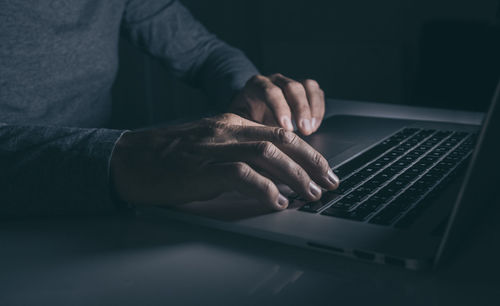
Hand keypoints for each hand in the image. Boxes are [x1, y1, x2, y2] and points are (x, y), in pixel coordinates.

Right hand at [110, 113, 338, 210]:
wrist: (131, 159)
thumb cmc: (171, 157)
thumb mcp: (211, 146)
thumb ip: (240, 154)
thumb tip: (275, 178)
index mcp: (231, 124)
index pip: (279, 133)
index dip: (307, 152)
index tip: (323, 169)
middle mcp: (227, 130)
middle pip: (281, 139)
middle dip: (311, 162)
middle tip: (329, 182)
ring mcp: (214, 147)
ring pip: (266, 153)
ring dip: (294, 174)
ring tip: (310, 193)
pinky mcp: (201, 167)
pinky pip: (240, 174)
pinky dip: (263, 188)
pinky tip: (276, 202)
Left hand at [229, 73, 324, 135]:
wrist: (247, 112)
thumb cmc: (243, 121)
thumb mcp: (239, 124)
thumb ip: (248, 129)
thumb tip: (260, 144)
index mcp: (256, 85)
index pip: (270, 91)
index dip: (280, 108)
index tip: (287, 129)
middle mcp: (274, 80)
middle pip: (292, 86)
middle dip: (301, 109)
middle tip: (305, 131)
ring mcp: (290, 82)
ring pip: (307, 86)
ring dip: (312, 108)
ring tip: (311, 129)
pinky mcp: (303, 89)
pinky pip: (316, 92)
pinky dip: (318, 109)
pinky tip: (314, 126)